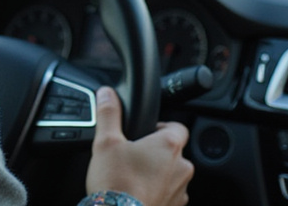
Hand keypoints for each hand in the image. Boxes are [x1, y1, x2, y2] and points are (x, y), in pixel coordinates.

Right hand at [85, 87, 192, 205]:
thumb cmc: (116, 183)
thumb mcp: (106, 142)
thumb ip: (108, 113)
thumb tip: (107, 94)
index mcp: (169, 146)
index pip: (178, 126)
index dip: (162, 126)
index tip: (146, 131)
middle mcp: (181, 168)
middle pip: (174, 152)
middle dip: (156, 153)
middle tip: (133, 156)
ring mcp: (180, 191)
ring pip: (172, 175)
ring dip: (158, 174)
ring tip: (133, 177)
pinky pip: (169, 195)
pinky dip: (156, 193)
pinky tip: (137, 194)